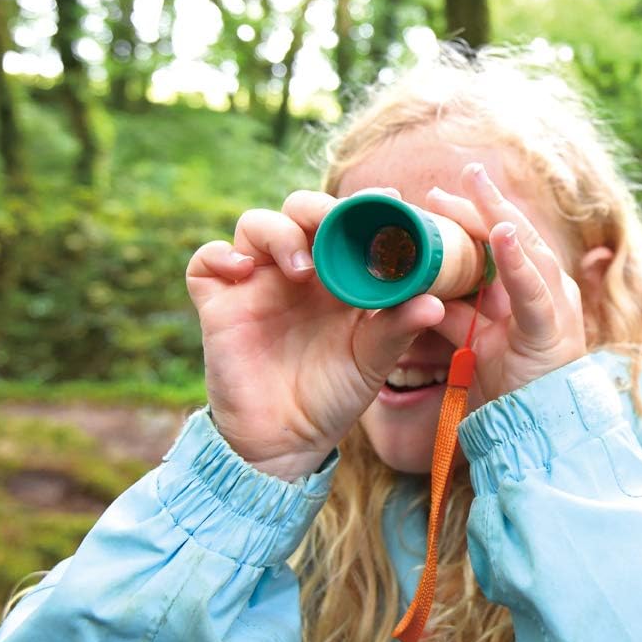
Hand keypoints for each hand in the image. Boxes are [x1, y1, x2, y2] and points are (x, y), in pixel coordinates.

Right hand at [186, 189, 444, 479]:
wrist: (287, 442)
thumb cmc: (334, 395)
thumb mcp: (373, 360)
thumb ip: (399, 328)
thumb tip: (436, 303)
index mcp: (338, 273)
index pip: (347, 221)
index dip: (366, 204)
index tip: (391, 199)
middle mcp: (297, 269)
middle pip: (300, 210)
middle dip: (318, 208)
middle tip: (336, 223)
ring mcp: (256, 283)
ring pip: (256, 224)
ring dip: (279, 233)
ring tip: (302, 267)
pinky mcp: (220, 304)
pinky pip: (206, 261)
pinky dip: (221, 255)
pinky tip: (244, 270)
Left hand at [424, 162, 587, 399]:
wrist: (538, 432)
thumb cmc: (510, 388)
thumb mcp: (472, 342)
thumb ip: (455, 313)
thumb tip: (419, 288)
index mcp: (530, 289)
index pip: (501, 241)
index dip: (473, 215)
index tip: (437, 196)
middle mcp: (549, 289)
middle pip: (513, 234)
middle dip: (484, 202)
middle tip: (462, 172)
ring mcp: (556, 304)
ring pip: (526, 249)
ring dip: (498, 216)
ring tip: (476, 185)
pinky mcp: (553, 327)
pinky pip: (534, 288)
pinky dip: (516, 260)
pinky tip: (499, 232)